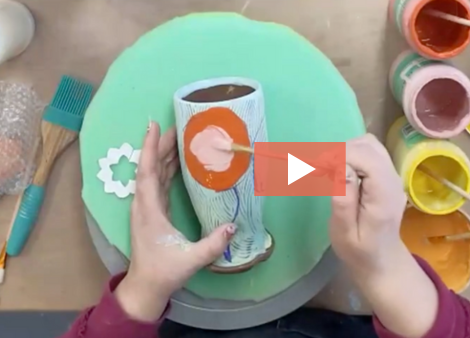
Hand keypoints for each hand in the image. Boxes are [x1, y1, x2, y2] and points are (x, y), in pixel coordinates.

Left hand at [115, 121, 235, 320]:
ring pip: (154, 174)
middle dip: (161, 145)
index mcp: (149, 210)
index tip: (153, 125)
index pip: (148, 172)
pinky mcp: (153, 212)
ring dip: (163, 155)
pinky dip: (166, 169)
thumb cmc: (164, 272)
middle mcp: (145, 204)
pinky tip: (177, 163)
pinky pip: (158, 183)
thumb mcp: (190, 259)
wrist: (146, 287)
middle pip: (151, 168)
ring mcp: (147, 208)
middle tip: (177, 126)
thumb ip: (212, 244)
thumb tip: (233, 226)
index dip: (150, 147)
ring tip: (178, 138)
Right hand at [330, 134, 436, 337]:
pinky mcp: (387, 174)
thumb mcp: (345, 233)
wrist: (382, 260)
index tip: (317, 169)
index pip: (365, 157)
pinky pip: (370, 152)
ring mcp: (393, 175)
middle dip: (340, 151)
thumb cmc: (359, 250)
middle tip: (319, 170)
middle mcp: (393, 179)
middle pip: (367, 146)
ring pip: (369, 144)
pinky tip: (341, 170)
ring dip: (346, 151)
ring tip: (329, 170)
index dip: (339, 156)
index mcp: (384, 194)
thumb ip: (343, 200)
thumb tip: (341, 167)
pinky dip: (352, 153)